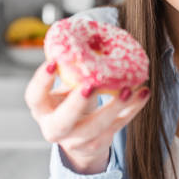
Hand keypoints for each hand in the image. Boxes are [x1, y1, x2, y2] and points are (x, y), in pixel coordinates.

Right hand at [25, 61, 150, 173]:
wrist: (80, 137)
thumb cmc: (71, 101)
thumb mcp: (66, 87)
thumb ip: (73, 70)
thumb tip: (92, 35)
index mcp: (42, 109)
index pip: (34, 97)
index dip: (41, 81)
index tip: (53, 62)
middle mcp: (55, 129)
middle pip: (62, 122)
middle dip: (76, 104)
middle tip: (91, 85)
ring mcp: (77, 141)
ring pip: (95, 128)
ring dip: (114, 107)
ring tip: (129, 88)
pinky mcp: (99, 144)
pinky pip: (118, 126)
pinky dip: (132, 109)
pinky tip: (143, 93)